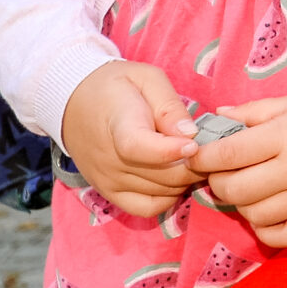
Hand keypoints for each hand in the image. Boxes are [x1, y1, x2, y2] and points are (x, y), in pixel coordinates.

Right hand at [62, 61, 201, 216]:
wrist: (75, 102)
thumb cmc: (117, 86)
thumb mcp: (147, 79)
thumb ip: (169, 106)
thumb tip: (190, 134)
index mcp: (118, 124)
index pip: (139, 147)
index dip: (170, 150)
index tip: (195, 145)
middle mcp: (110, 159)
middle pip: (161, 176)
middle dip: (195, 165)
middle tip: (211, 150)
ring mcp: (109, 181)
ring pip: (161, 193)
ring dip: (186, 181)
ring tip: (196, 160)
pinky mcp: (110, 194)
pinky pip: (147, 209)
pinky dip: (168, 198)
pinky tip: (177, 179)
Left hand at [197, 83, 286, 248]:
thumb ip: (255, 111)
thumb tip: (218, 117)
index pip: (228, 154)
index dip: (203, 157)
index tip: (197, 155)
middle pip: (236, 189)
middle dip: (218, 182)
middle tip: (222, 173)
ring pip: (256, 215)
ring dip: (242, 205)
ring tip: (247, 190)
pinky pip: (286, 236)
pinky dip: (267, 231)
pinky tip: (265, 214)